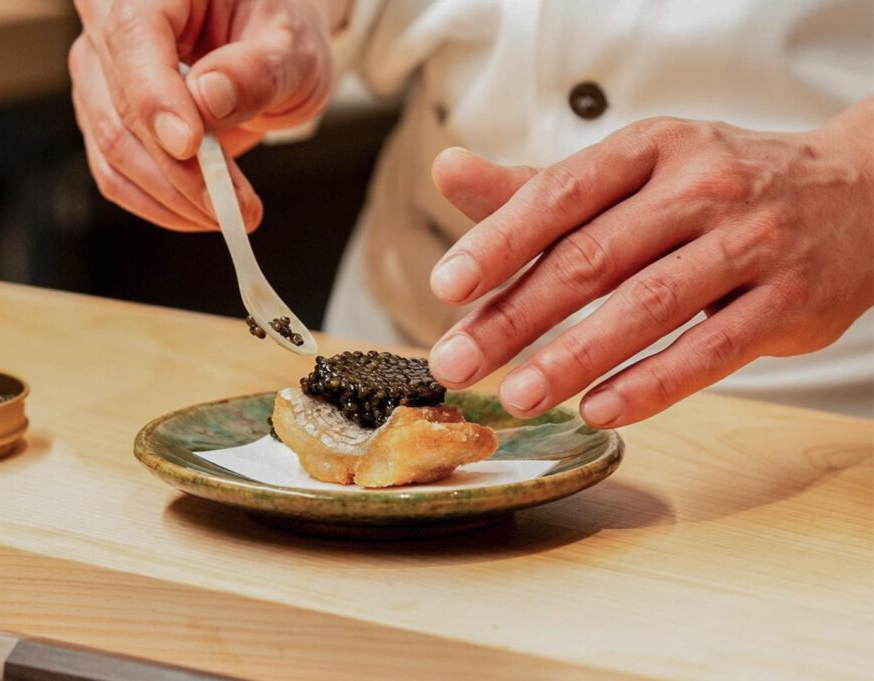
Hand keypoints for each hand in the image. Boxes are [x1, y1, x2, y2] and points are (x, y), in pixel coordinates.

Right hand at [69, 0, 343, 230]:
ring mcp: (100, 73)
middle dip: (179, 170)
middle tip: (236, 205)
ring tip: (232, 210)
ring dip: (172, 196)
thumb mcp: (292, 45)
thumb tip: (209, 98)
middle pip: (119, 108)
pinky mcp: (105, 116)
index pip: (134, 41)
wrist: (267, 40)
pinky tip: (201, 211)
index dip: (156, 100)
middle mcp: (110, 23)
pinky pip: (115, 172)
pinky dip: (159, 203)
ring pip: (113, 149)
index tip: (191, 147)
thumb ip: (256, 70)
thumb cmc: (277, 29)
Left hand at [427, 98, 873, 426]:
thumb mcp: (633, 170)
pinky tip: (598, 409)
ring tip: (516, 395)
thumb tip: (449, 172)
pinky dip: (651, 384)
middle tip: (456, 362)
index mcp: (650, 149)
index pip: (560, 193)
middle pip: (592, 257)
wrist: (857, 192)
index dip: (498, 240)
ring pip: (648, 305)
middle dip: (515, 316)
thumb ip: (538, 185)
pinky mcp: (787, 302)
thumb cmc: (717, 186)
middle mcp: (700, 187)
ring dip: (574, 356)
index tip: (446, 286)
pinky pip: (710, 350)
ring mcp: (749, 244)